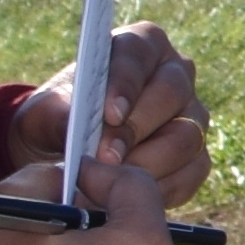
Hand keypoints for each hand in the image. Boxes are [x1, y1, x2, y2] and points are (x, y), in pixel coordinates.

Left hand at [6, 23, 211, 201]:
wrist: (67, 152)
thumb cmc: (59, 120)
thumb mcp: (46, 114)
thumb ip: (60, 116)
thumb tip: (73, 128)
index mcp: (141, 46)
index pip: (138, 55)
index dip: (127, 84)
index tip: (110, 114)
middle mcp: (175, 74)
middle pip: (172, 93)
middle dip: (137, 128)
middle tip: (106, 158)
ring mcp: (192, 115)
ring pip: (187, 136)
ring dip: (149, 163)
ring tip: (113, 184)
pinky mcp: (197, 154)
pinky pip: (192, 172)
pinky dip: (163, 188)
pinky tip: (132, 199)